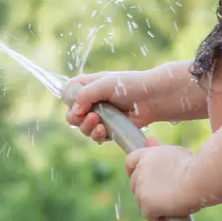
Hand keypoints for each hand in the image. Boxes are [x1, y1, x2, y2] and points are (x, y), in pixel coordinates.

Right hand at [62, 62, 199, 142]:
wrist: (153, 98)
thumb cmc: (130, 85)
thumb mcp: (104, 84)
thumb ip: (85, 95)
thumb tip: (73, 112)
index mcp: (88, 85)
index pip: (68, 93)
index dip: (69, 101)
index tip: (77, 104)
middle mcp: (92, 101)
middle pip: (72, 115)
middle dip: (77, 119)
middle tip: (90, 117)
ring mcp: (101, 116)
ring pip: (83, 128)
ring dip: (87, 128)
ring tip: (99, 125)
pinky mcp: (110, 128)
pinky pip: (97, 136)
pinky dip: (98, 135)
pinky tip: (104, 130)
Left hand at [122, 143, 198, 220]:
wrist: (200, 179)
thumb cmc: (193, 166)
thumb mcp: (175, 152)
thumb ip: (159, 149)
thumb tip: (149, 140)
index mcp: (146, 155)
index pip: (130, 162)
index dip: (134, 171)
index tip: (143, 178)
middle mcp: (140, 171)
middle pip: (135, 184)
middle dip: (147, 190)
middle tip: (166, 194)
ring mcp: (141, 189)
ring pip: (142, 201)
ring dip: (154, 204)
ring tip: (173, 204)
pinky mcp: (146, 205)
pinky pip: (150, 216)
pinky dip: (159, 218)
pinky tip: (171, 215)